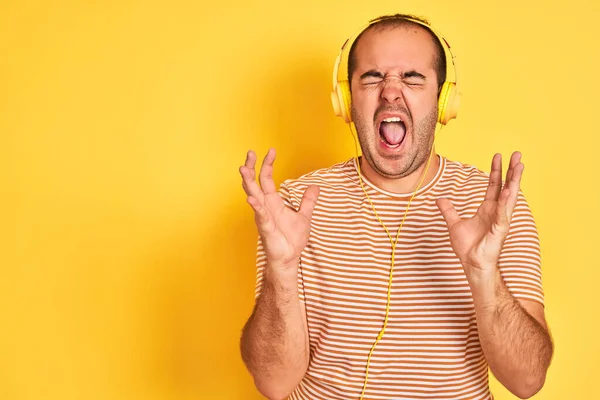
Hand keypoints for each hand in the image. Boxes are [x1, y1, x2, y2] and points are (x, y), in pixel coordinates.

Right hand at [240, 148, 319, 270]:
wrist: (290, 258)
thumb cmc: (292, 239)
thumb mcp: (304, 216)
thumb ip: (308, 201)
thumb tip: (316, 186)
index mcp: (273, 201)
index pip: (266, 178)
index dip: (268, 164)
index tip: (271, 150)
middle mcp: (265, 206)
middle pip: (255, 182)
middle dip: (252, 167)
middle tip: (251, 152)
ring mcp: (263, 216)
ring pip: (253, 195)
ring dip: (248, 183)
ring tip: (244, 169)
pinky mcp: (266, 228)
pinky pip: (260, 215)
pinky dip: (256, 206)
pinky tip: (252, 198)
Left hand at [436, 152, 523, 277]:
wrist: (471, 264)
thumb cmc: (467, 247)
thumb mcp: (453, 224)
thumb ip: (448, 210)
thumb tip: (440, 199)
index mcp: (488, 209)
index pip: (494, 185)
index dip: (496, 171)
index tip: (497, 155)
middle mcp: (497, 212)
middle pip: (507, 187)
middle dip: (512, 171)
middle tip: (517, 154)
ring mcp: (500, 220)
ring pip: (510, 197)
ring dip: (514, 181)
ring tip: (519, 166)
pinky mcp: (500, 230)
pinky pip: (503, 214)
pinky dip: (506, 202)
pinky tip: (509, 190)